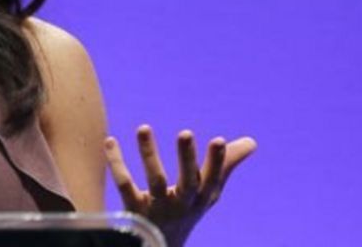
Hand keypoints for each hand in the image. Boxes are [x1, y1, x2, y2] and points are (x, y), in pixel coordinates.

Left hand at [103, 125, 255, 246]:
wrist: (161, 245)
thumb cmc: (187, 210)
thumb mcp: (207, 192)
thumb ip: (225, 165)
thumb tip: (252, 142)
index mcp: (201, 198)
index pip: (213, 180)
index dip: (217, 162)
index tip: (219, 140)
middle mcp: (182, 205)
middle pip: (187, 183)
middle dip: (187, 159)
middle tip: (185, 133)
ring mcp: (158, 209)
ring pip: (154, 182)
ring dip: (149, 154)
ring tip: (143, 127)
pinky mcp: (134, 210)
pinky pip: (124, 185)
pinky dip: (116, 163)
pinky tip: (110, 141)